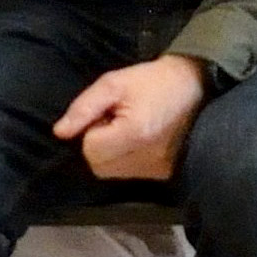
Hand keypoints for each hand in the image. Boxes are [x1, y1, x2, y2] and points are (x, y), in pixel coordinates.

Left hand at [55, 51, 207, 181]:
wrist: (196, 87)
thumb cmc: (153, 81)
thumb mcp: (114, 83)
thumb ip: (84, 107)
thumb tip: (60, 133)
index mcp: (134, 134)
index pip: (90, 149)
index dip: (92, 129)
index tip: (107, 114)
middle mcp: (146, 159)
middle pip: (98, 166)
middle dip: (98, 145)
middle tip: (115, 121)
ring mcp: (157, 171)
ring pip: (111, 173)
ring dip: (111, 154)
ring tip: (127, 129)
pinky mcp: (163, 175)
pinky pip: (129, 175)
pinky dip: (126, 160)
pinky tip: (138, 140)